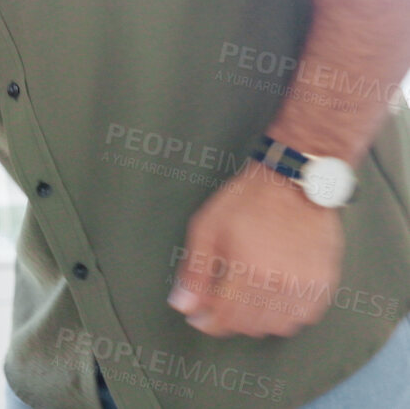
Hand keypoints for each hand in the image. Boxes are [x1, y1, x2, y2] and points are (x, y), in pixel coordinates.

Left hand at [169, 162, 342, 336]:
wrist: (293, 182)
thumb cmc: (246, 201)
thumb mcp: (207, 228)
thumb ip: (194, 271)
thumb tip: (182, 306)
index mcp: (249, 270)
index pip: (225, 318)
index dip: (207, 322)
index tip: (199, 317)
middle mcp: (281, 283)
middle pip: (250, 325)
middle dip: (229, 319)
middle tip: (220, 303)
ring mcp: (307, 285)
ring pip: (278, 326)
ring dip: (258, 321)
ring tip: (246, 300)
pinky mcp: (325, 282)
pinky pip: (305, 317)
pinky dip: (287, 315)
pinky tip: (274, 297)